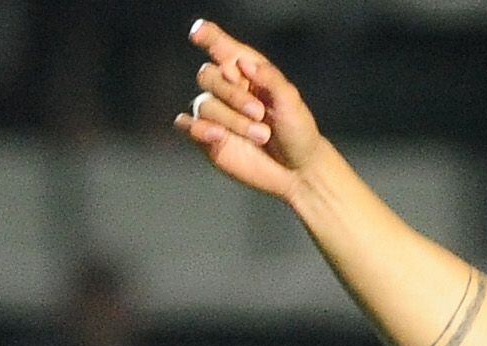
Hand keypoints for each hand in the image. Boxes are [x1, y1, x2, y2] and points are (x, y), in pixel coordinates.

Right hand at [178, 20, 323, 202]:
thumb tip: (244, 63)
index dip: (206, 36)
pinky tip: (216, 135)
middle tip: (259, 113)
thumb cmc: (297, 131)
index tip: (199, 33)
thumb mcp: (291, 101)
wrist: (298, 170)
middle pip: (208, 76)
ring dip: (232, 120)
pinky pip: (187, 126)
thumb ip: (269, 78)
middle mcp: (226, 88)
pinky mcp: (208, 137)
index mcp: (245, 71)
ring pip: (205, 105)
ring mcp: (216, 113)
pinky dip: (196, 128)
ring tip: (261, 135)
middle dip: (232, 94)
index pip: (219, 46)